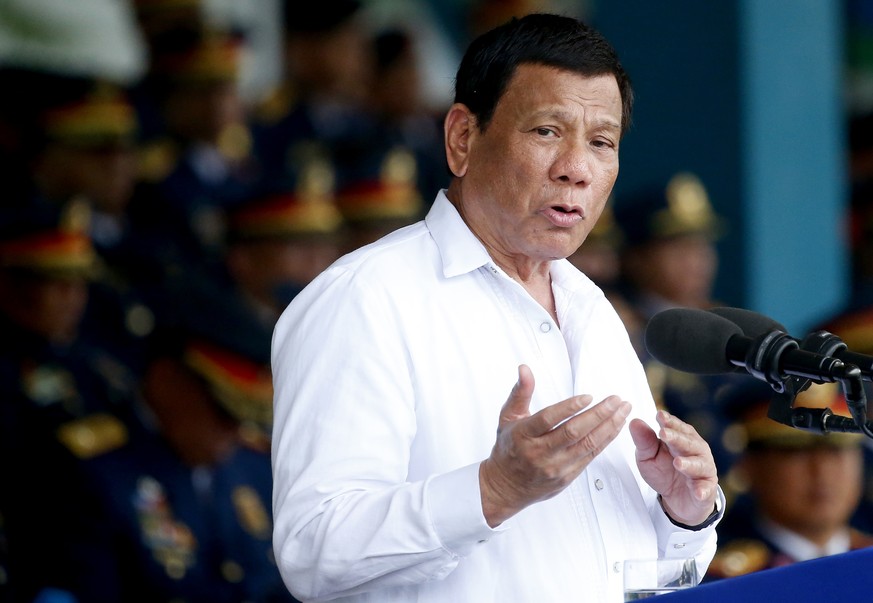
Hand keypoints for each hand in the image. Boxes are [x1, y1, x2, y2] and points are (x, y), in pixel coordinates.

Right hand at [479, 364, 630, 526]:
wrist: (507, 487)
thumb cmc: (508, 448)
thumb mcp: (507, 418)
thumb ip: (520, 392)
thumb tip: (525, 369)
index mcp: (523, 435)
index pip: (548, 419)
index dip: (569, 407)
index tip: (588, 397)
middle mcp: (539, 452)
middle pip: (573, 432)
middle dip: (599, 414)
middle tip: (615, 400)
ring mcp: (555, 467)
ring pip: (587, 445)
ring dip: (609, 426)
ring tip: (622, 410)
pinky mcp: (567, 476)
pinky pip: (591, 456)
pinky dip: (606, 440)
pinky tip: (615, 427)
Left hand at [629, 410, 717, 526]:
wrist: (677, 499)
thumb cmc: (663, 472)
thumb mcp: (648, 456)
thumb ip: (643, 440)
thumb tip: (635, 421)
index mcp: (681, 439)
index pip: (676, 427)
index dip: (669, 421)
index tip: (659, 415)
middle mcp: (696, 451)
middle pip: (688, 442)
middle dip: (676, 438)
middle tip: (663, 433)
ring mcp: (703, 469)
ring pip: (699, 464)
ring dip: (689, 463)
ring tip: (678, 462)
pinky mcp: (707, 489)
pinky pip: (705, 489)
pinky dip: (702, 490)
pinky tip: (698, 492)